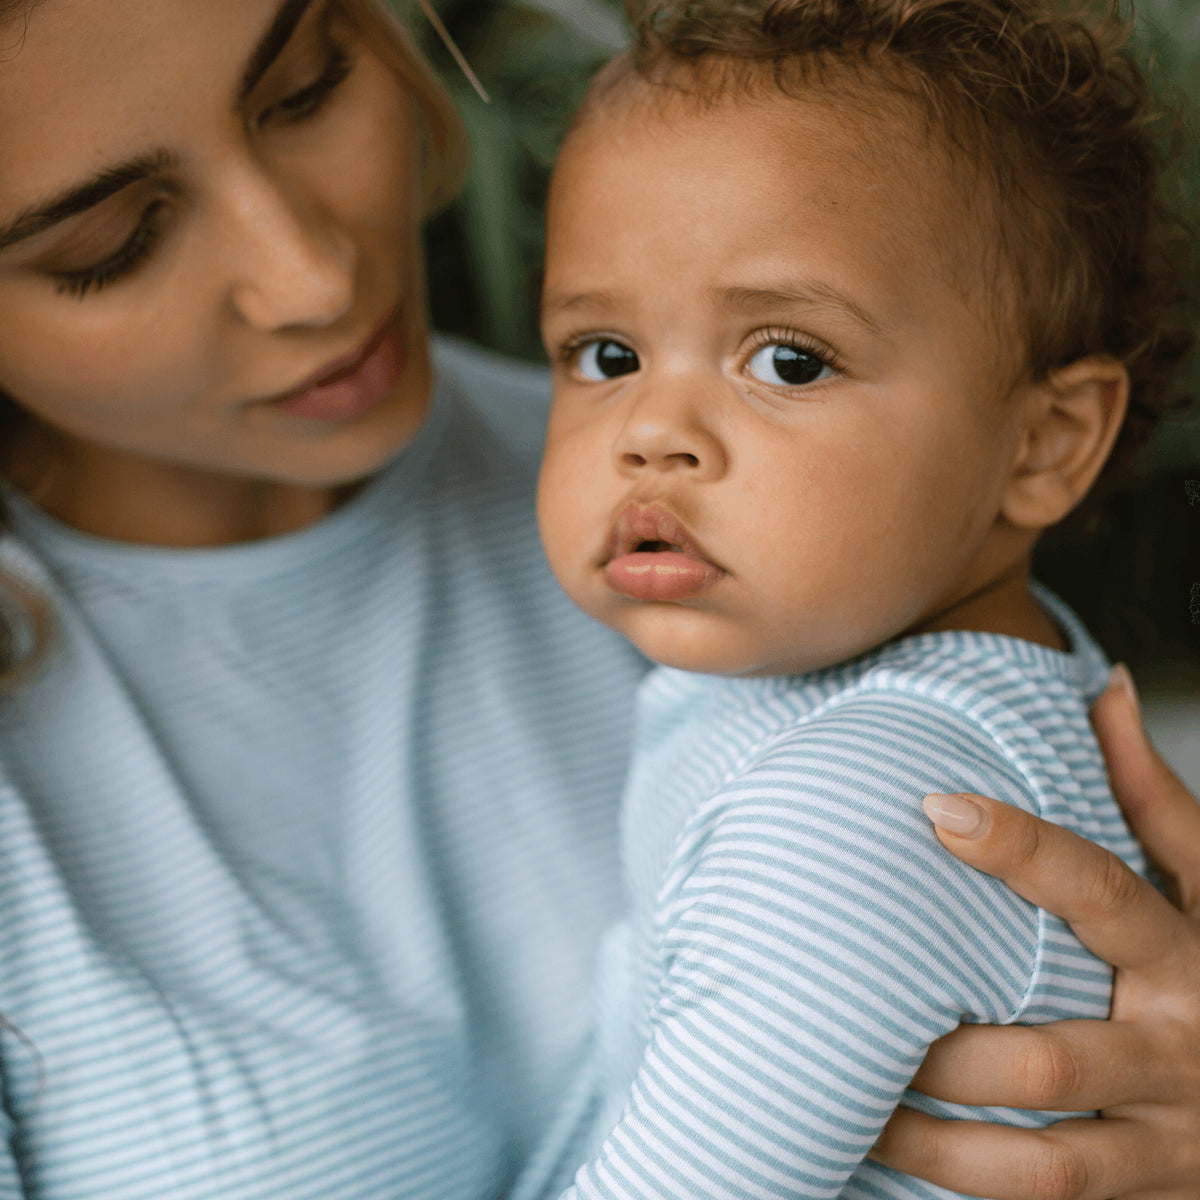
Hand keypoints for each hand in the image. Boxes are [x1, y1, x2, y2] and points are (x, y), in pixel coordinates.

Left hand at [870, 665, 1199, 1199]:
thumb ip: (1154, 797)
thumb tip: (1103, 687)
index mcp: (1187, 953)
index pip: (1104, 890)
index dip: (1023, 851)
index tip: (936, 807)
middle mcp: (1178, 1048)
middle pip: (1052, 1053)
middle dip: (949, 1044)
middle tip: (852, 1005)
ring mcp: (1166, 1137)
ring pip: (1042, 1157)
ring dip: (936, 1133)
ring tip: (850, 1090)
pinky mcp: (1145, 1191)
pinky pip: (1044, 1197)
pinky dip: (958, 1179)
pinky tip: (882, 1144)